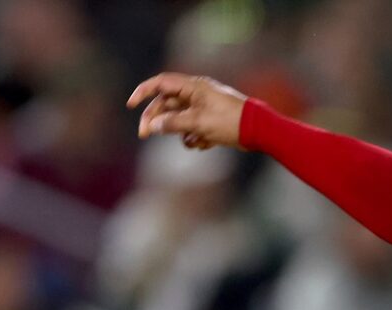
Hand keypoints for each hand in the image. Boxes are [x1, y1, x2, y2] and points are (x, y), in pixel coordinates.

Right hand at [127, 73, 248, 150]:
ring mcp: (205, 107)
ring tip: (191, 142)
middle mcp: (197, 94)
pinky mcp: (212, 121)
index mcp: (193, 87)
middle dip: (157, 120)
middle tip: (144, 135)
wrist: (261, 131)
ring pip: (180, 119)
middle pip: (167, 104)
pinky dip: (195, 138)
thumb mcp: (197, 123)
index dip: (143, 92)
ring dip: (180, 133)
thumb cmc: (230, 122)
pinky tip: (203, 145)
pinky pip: (194, 128)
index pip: (161, 84)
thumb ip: (172, 123)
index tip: (131, 105)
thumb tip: (151, 126)